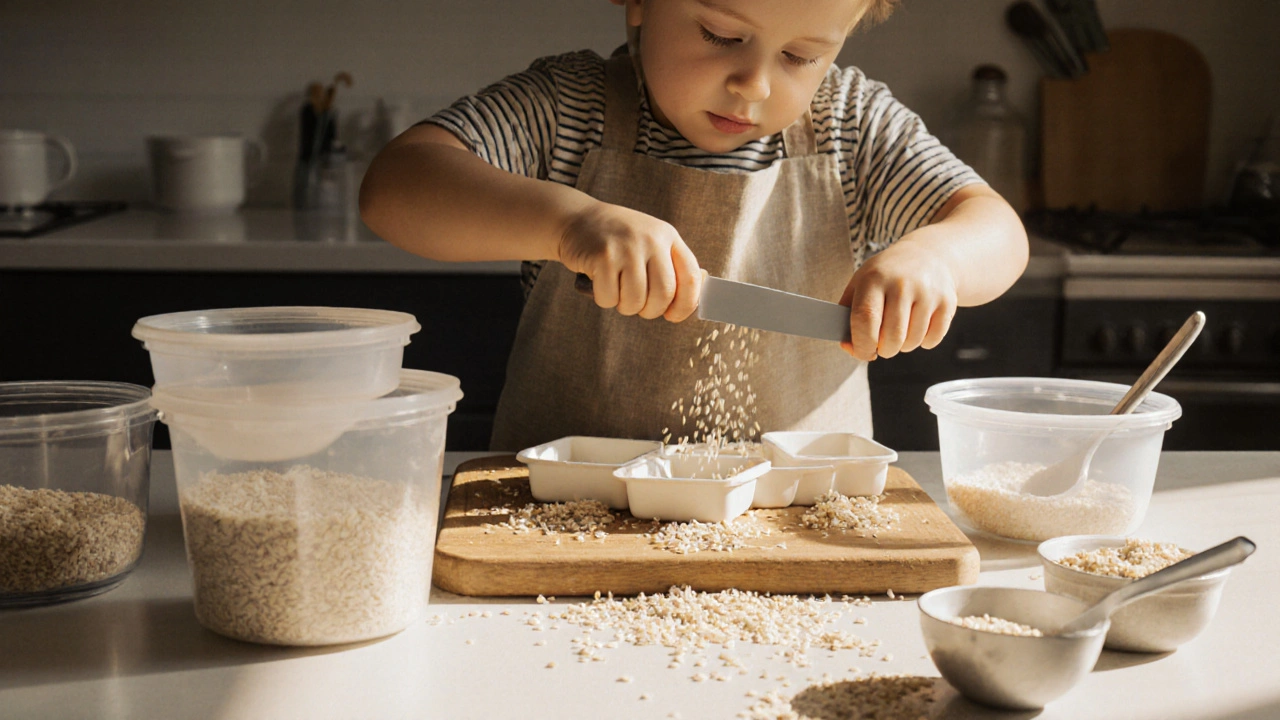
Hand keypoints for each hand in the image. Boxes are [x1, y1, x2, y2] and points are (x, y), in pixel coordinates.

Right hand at [558, 200, 702, 321]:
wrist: (578, 218)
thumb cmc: (618, 240)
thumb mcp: (650, 242)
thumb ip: (671, 266)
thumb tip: (697, 299)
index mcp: (668, 236)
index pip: (690, 278)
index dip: (685, 305)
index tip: (673, 315)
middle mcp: (651, 239)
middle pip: (664, 294)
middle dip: (650, 311)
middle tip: (639, 306)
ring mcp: (626, 247)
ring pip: (635, 300)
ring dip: (625, 307)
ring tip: (618, 292)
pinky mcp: (602, 256)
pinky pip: (609, 298)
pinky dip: (604, 299)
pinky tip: (600, 283)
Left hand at [838, 231, 957, 361]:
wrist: (928, 255)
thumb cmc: (886, 276)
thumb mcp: (860, 284)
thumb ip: (847, 316)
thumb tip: (849, 348)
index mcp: (874, 278)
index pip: (865, 319)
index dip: (862, 345)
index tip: (864, 352)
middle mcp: (902, 283)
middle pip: (891, 337)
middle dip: (884, 350)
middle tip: (883, 344)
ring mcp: (928, 292)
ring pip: (912, 341)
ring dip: (903, 345)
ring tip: (901, 329)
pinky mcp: (947, 302)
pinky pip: (932, 339)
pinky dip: (923, 341)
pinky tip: (918, 326)